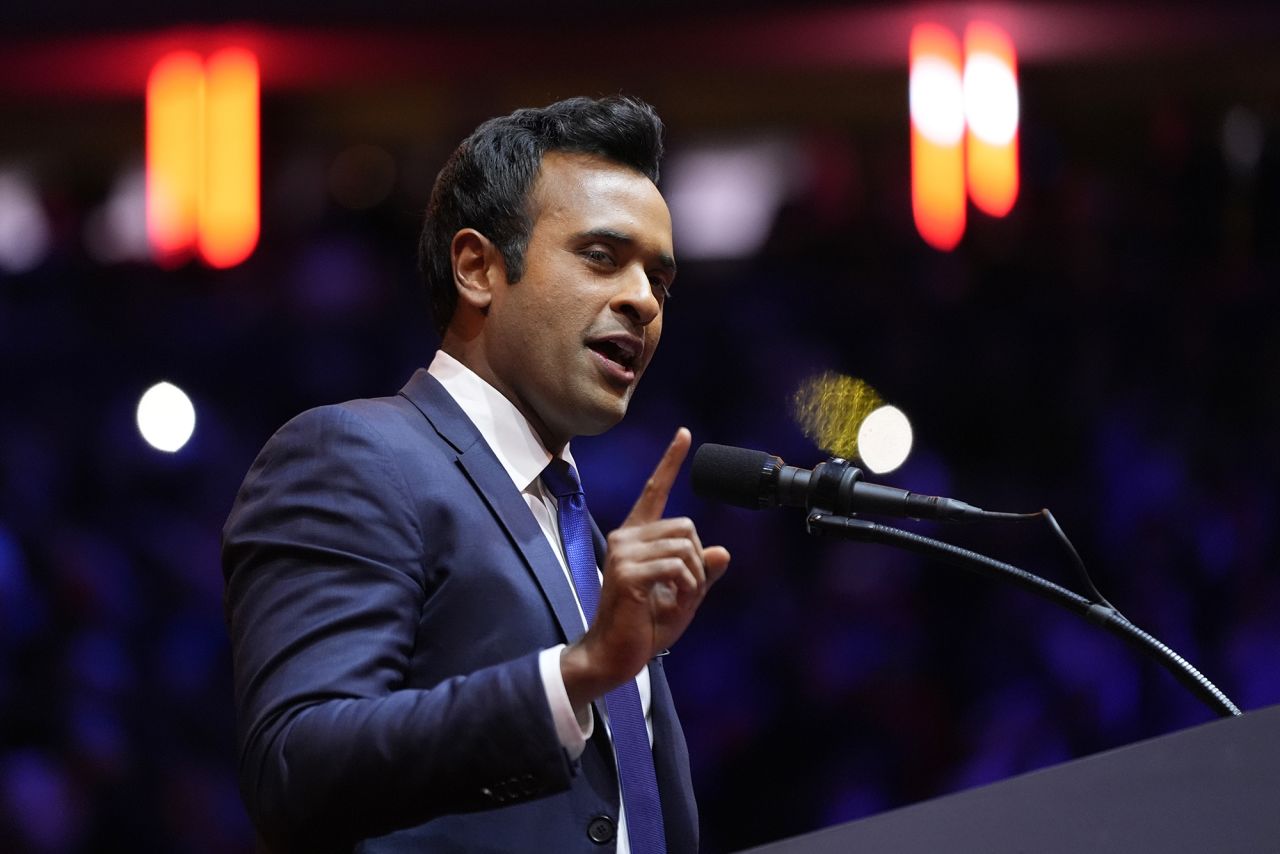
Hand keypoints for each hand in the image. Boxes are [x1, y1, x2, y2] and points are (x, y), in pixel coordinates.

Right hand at [561, 428, 730, 708]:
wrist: (614, 655)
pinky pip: (677, 567)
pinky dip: (686, 588)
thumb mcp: (683, 597)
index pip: (655, 490)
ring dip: (692, 578)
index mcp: (636, 537)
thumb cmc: (644, 626)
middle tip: (682, 591)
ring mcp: (623, 553)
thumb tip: (722, 551)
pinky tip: (668, 602)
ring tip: (673, 600)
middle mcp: (625, 537)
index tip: (684, 434)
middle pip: (687, 527)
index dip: (671, 461)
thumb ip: (702, 573)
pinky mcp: (627, 573)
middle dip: (696, 561)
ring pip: (686, 547)